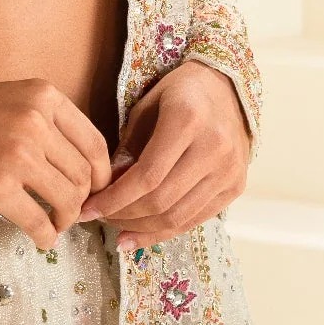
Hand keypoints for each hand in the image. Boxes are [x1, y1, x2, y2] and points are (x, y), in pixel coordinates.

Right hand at [0, 78, 111, 251]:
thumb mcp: (13, 100)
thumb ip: (48, 123)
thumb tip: (82, 168)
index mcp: (44, 97)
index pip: (94, 143)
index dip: (103, 174)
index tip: (96, 190)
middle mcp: (36, 123)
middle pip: (83, 175)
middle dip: (82, 200)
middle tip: (71, 211)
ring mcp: (18, 156)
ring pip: (67, 199)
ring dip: (66, 219)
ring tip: (55, 223)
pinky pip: (38, 221)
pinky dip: (46, 236)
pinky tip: (43, 239)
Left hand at [76, 61, 247, 248]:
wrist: (226, 89)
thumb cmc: (177, 95)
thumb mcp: (144, 110)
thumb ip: (126, 151)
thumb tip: (104, 194)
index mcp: (187, 119)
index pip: (146, 176)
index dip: (114, 199)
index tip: (87, 210)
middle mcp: (214, 147)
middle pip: (161, 200)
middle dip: (123, 216)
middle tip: (99, 218)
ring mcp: (230, 170)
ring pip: (178, 217)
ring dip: (141, 229)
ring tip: (116, 229)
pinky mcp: (236, 187)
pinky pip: (195, 219)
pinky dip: (165, 232)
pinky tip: (139, 235)